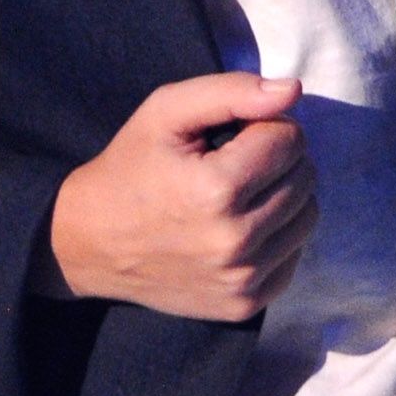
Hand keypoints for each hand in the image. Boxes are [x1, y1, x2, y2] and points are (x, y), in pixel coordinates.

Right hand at [46, 73, 316, 320]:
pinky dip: (276, 236)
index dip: (264, 127)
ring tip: (239, 194)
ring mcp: (241, 280)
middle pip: (304, 177)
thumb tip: (294, 90)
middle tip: (233, 162)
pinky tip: (240, 226)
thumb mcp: (166, 111)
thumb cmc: (130, 167)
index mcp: (217, 190)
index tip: (231, 136)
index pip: (291, 139)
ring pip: (307, 216)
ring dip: (283, 196)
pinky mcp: (243, 305)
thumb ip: (233, 92)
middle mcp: (235, 242)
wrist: (88, 243)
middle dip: (276, 159)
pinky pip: (294, 256)